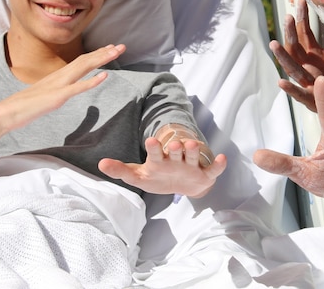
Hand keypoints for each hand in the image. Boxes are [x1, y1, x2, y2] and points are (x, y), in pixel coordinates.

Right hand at [0, 44, 124, 133]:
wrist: (5, 113)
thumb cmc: (25, 106)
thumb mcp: (47, 96)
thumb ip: (58, 91)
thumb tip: (67, 90)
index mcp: (58, 76)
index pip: (81, 61)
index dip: (97, 54)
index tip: (111, 48)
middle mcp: (60, 77)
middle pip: (86, 60)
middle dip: (105, 53)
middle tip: (122, 46)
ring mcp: (58, 85)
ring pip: (83, 68)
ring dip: (101, 59)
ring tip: (116, 52)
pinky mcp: (56, 97)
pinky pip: (77, 88)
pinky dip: (91, 81)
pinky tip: (104, 76)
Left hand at [98, 134, 226, 197]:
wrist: (181, 184)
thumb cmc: (158, 177)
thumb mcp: (139, 176)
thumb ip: (121, 171)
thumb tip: (100, 164)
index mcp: (159, 160)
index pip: (155, 153)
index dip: (154, 148)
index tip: (150, 140)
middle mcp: (176, 160)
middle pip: (176, 152)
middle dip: (176, 149)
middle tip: (174, 143)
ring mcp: (191, 166)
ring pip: (193, 157)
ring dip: (194, 151)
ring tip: (193, 145)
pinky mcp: (205, 175)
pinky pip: (213, 170)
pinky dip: (218, 165)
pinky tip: (223, 158)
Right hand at [270, 0, 323, 119]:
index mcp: (314, 56)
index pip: (304, 34)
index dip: (302, 19)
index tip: (300, 2)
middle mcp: (307, 68)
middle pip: (295, 49)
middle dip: (290, 33)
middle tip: (287, 17)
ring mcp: (308, 84)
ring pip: (292, 69)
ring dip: (282, 57)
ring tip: (273, 43)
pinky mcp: (312, 101)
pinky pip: (299, 94)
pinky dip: (291, 89)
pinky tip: (281, 82)